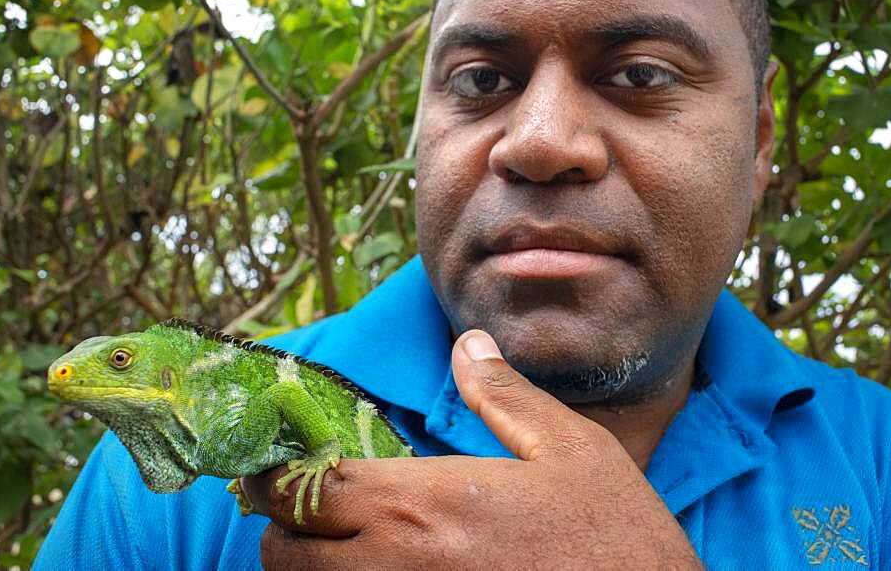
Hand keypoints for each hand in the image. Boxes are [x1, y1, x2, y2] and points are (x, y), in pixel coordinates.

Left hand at [243, 330, 700, 569]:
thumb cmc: (616, 540)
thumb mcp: (571, 451)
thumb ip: (505, 396)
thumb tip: (469, 343)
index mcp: (423, 504)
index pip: (306, 488)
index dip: (275, 475)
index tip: (274, 465)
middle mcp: (395, 567)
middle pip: (282, 552)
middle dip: (283, 526)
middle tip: (304, 508)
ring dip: (305, 568)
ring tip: (333, 546)